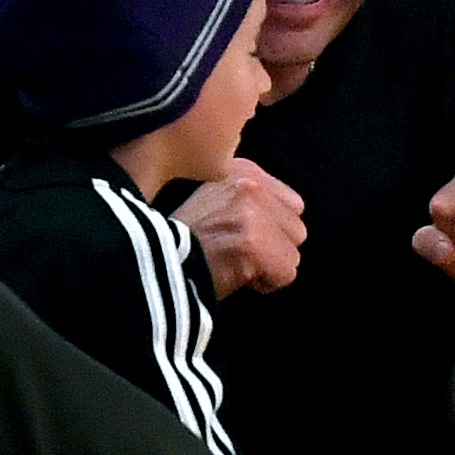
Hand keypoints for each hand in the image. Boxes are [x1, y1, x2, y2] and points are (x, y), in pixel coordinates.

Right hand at [172, 157, 306, 298]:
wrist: (156, 263)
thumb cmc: (189, 240)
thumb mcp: (217, 200)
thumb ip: (253, 201)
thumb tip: (288, 217)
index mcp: (244, 170)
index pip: (294, 206)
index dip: (271, 229)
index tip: (237, 234)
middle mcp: (250, 184)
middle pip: (298, 230)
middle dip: (273, 248)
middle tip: (235, 250)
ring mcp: (252, 212)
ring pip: (293, 254)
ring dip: (269, 266)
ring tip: (234, 261)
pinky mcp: (253, 242)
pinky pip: (286, 274)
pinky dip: (265, 284)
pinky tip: (236, 275)